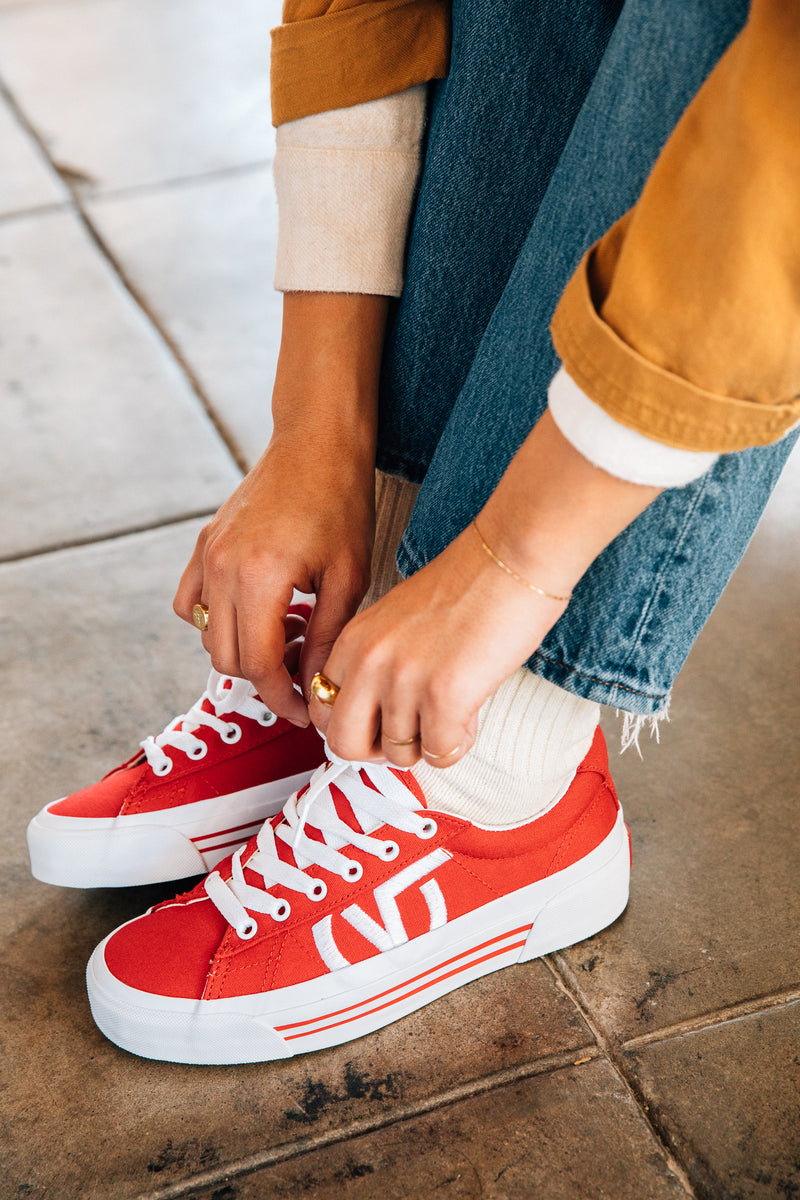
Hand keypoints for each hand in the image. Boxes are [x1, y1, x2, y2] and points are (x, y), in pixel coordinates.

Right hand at [174, 436, 373, 724]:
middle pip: (227, 657)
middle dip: (265, 678)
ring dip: (243, 650)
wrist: (316, 443)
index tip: (306, 709)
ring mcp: (206, 555)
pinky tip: (254, 614)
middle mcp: (221, 568)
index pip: (256, 665)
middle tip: (302, 672)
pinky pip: (192, 603)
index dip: (282, 697)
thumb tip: (315, 686)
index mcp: (259, 577)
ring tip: (287, 637)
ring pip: (208, 635)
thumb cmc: (340, 501)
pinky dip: (215, 620)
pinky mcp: (204, 544)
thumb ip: (324, 637)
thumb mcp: (347, 577)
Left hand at [310, 523, 568, 765]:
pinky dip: (457, 744)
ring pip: (398, 755)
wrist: (512, 559)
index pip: (321, 708)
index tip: (376, 725)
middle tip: (408, 735)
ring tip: (452, 711)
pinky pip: (439, 754)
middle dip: (377, 751)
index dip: (352, 726)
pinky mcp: (443, 697)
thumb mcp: (396, 621)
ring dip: (429, 743)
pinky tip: (470, 713)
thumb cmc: (469, 585)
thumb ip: (377, 664)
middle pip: (343, 744)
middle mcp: (369, 661)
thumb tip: (375, 717)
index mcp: (353, 639)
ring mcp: (403, 681)